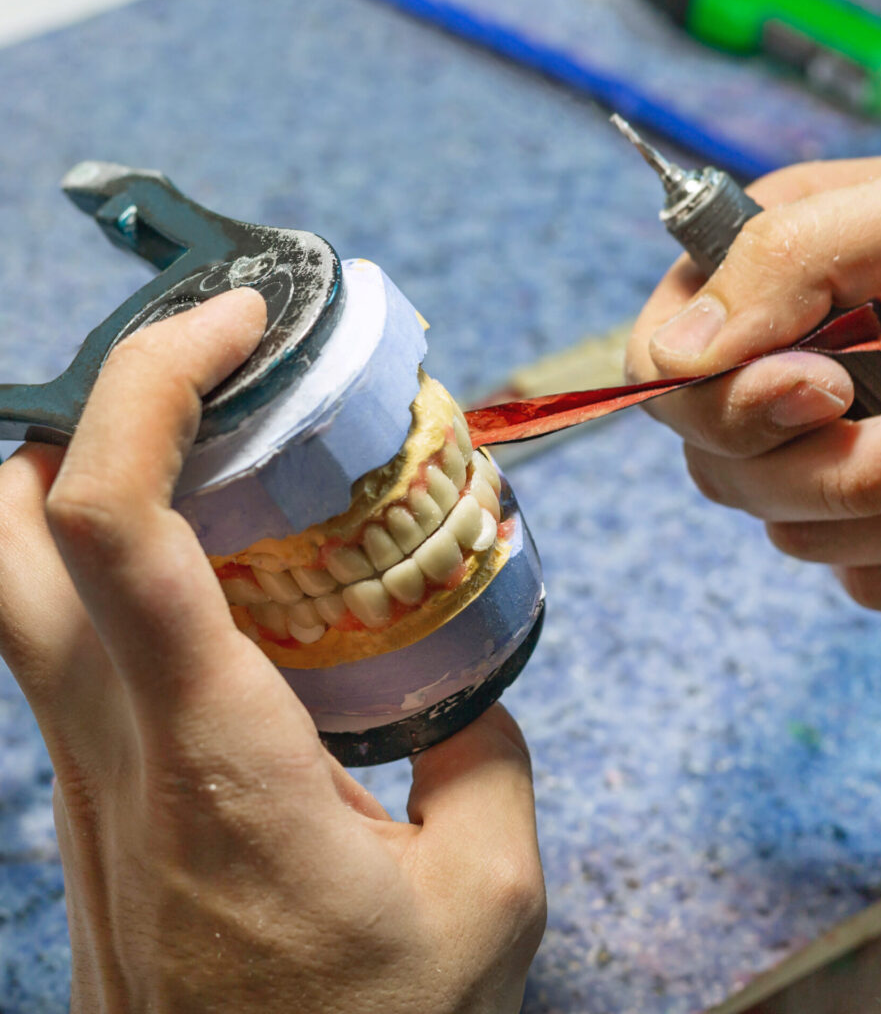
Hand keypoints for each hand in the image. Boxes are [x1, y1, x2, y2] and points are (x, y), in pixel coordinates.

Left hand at [0, 289, 544, 1013]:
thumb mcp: (484, 900)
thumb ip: (487, 765)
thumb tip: (469, 688)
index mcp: (212, 748)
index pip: (112, 522)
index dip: (155, 384)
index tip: (237, 325)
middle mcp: (114, 739)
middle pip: (6, 532)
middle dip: (77, 413)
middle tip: (195, 384)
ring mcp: (83, 769)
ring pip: (21, 586)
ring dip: (89, 485)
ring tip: (213, 462)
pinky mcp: (91, 795)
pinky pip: (72, 646)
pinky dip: (122, 572)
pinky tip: (225, 586)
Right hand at [626, 156, 880, 611]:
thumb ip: (787, 258)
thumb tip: (676, 356)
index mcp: (761, 286)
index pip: (657, 372)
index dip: (721, 400)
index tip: (825, 388)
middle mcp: (775, 373)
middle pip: (717, 468)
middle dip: (823, 468)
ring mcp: (822, 456)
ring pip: (789, 532)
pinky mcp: (876, 525)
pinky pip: (857, 577)